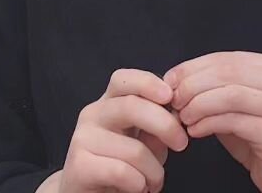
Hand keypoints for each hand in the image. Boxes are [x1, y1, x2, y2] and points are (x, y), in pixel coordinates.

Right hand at [56, 68, 188, 192]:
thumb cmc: (120, 169)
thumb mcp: (143, 144)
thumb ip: (155, 128)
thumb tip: (174, 116)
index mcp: (108, 104)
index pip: (123, 80)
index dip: (147, 82)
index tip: (170, 96)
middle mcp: (92, 115)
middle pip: (131, 106)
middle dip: (164, 124)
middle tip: (181, 144)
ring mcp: (83, 138)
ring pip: (135, 150)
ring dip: (154, 173)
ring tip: (152, 183)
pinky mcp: (80, 165)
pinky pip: (123, 172)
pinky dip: (139, 185)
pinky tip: (137, 188)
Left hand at [165, 52, 261, 192]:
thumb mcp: (238, 106)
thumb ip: (216, 89)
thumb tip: (176, 80)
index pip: (226, 58)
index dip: (193, 67)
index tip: (170, 79)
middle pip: (227, 73)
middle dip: (193, 85)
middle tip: (174, 100)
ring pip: (230, 94)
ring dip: (199, 104)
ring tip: (183, 116)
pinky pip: (234, 120)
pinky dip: (209, 123)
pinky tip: (196, 130)